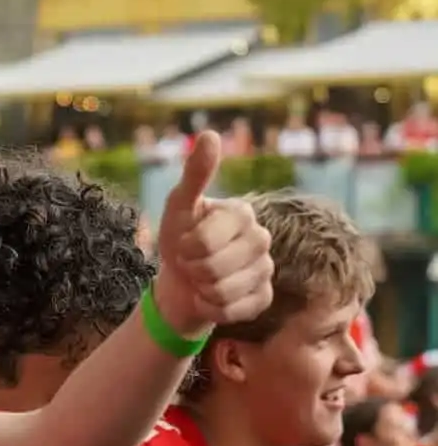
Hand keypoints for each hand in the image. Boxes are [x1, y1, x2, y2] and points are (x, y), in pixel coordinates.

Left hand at [153, 131, 273, 336]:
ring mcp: (266, 270)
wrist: (181, 282)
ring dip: (202, 289)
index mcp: (242, 213)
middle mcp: (261, 239)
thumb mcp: (179, 206)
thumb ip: (195, 174)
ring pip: (226, 291)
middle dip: (194, 269)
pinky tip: (211, 298)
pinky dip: (213, 309)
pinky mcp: (263, 298)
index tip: (183, 243)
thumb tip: (209, 134)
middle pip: (217, 267)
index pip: (207, 239)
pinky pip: (235, 311)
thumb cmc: (179, 238)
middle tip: (191, 263)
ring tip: (201, 279)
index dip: (186, 247)